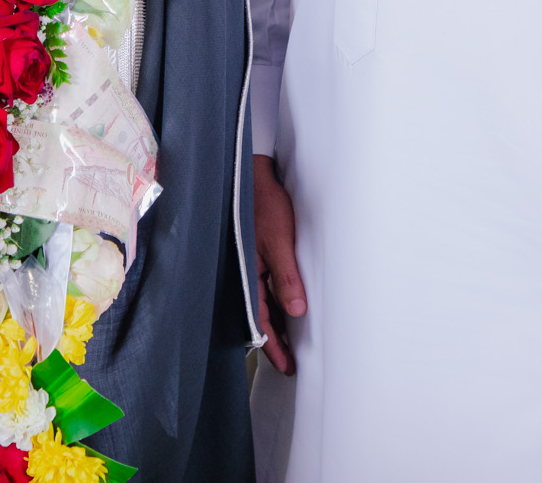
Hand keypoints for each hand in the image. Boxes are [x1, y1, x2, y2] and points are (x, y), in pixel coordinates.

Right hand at [253, 154, 306, 374]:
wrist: (251, 176)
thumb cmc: (265, 205)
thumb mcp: (279, 240)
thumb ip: (287, 275)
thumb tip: (296, 310)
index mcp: (247, 274)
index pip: (260, 320)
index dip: (273, 344)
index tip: (287, 365)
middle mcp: (245, 274)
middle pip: (259, 315)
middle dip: (274, 340)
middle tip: (289, 363)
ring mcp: (249, 265)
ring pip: (261, 303)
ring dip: (275, 322)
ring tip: (289, 341)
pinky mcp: (254, 255)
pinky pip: (263, 286)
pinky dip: (274, 302)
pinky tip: (284, 306)